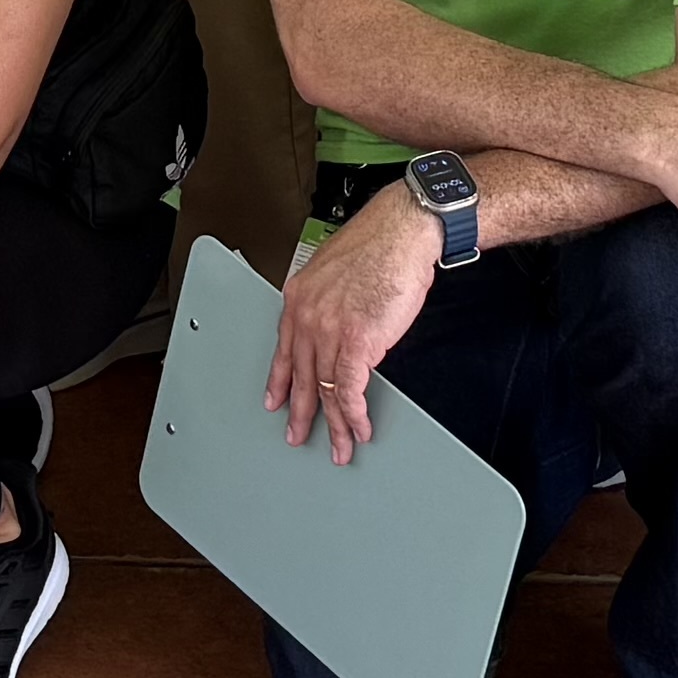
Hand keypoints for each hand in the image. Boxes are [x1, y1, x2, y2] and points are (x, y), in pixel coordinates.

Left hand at [266, 187, 439, 454]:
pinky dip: (355, 415)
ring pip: (326, 390)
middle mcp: (308, 315)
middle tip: (298, 435)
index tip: (275, 400)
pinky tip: (359, 428)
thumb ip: (329, 303)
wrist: (402, 231)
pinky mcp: (357, 343)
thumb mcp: (336, 271)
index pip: (284, 349)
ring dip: (335, 424)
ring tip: (340, 445)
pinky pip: (350, 391)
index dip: (280, 381)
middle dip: (301, 413)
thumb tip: (337, 327)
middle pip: (302, 376)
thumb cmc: (378, 244)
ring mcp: (330, 330)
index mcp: (299, 297)